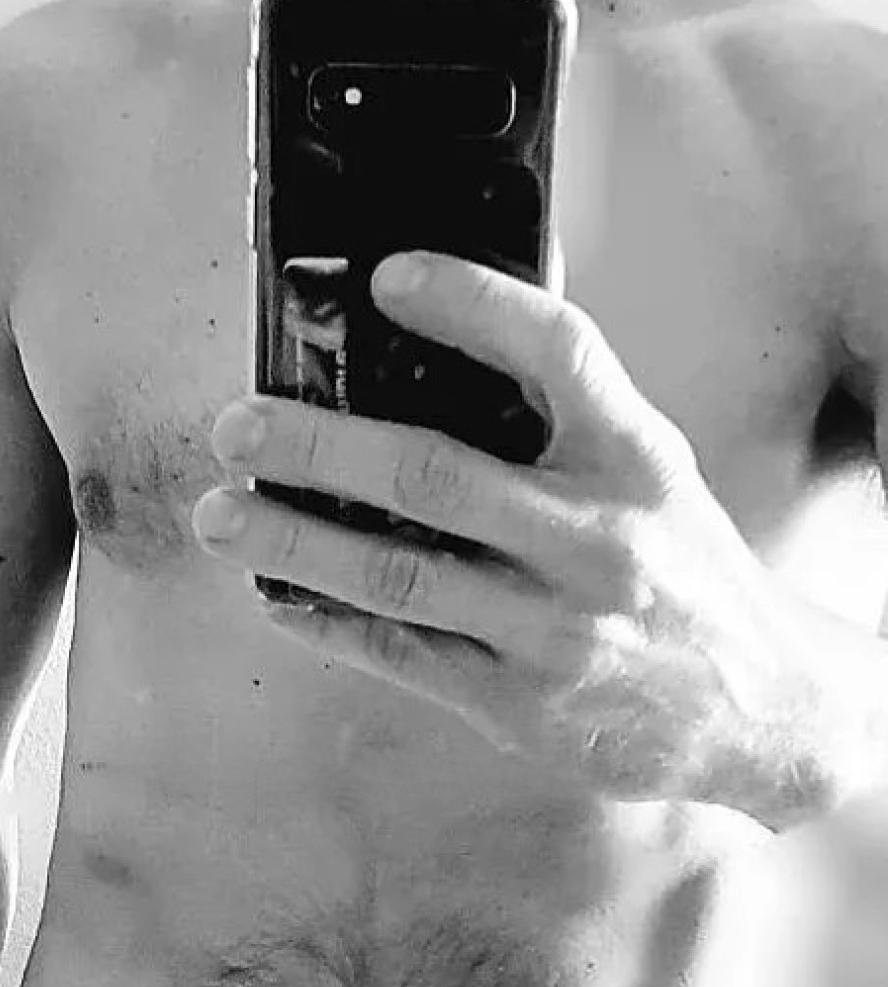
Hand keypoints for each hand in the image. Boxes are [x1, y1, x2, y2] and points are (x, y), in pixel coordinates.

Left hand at [195, 251, 807, 805]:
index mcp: (638, 460)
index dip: (472, 303)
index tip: (388, 275)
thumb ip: (564, 419)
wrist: (763, 710)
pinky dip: (329, 622)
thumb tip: (435, 349)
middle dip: (317, 447)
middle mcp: (600, 541)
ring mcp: (556, 631)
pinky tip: (278, 595)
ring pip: (398, 576)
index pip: (558, 352)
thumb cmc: (685, 574)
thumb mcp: (652, 474)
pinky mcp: (522, 705)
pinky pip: (402, 655)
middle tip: (238, 425)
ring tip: (223, 515)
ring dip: (293, 542)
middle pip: (435, 473)